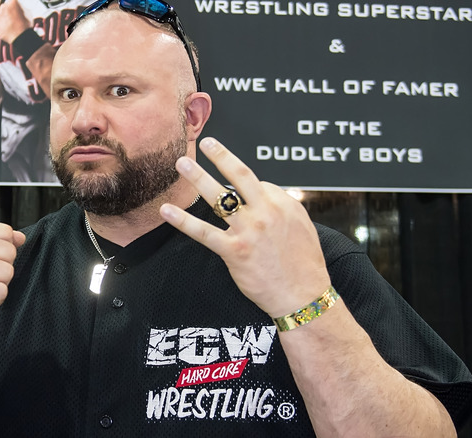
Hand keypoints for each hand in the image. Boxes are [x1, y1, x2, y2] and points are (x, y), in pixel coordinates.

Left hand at [0, 1, 31, 43]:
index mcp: (13, 2)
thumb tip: (19, 8)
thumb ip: (21, 9)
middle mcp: (4, 6)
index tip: (14, 10)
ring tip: (9, 25)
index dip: (13, 7)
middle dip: (7, 12)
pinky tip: (6, 29)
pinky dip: (0, 25)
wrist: (21, 38)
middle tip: (12, 19)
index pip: (11, 2)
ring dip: (3, 18)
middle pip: (4, 7)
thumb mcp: (28, 14)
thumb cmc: (26, 26)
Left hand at [160, 137, 330, 317]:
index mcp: (282, 204)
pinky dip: (182, 220)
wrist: (303, 295)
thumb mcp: (301, 226)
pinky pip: (203, 232)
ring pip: (218, 198)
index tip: (239, 192)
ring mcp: (249, 230)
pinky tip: (167, 210)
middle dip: (221, 156)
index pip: (256, 184)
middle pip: (240, 175)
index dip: (244, 187)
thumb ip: (281, 207)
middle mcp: (265, 212)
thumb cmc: (304, 264)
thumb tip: (264, 192)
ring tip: (182, 164)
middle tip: (205, 143)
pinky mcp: (234, 250)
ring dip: (198, 178)